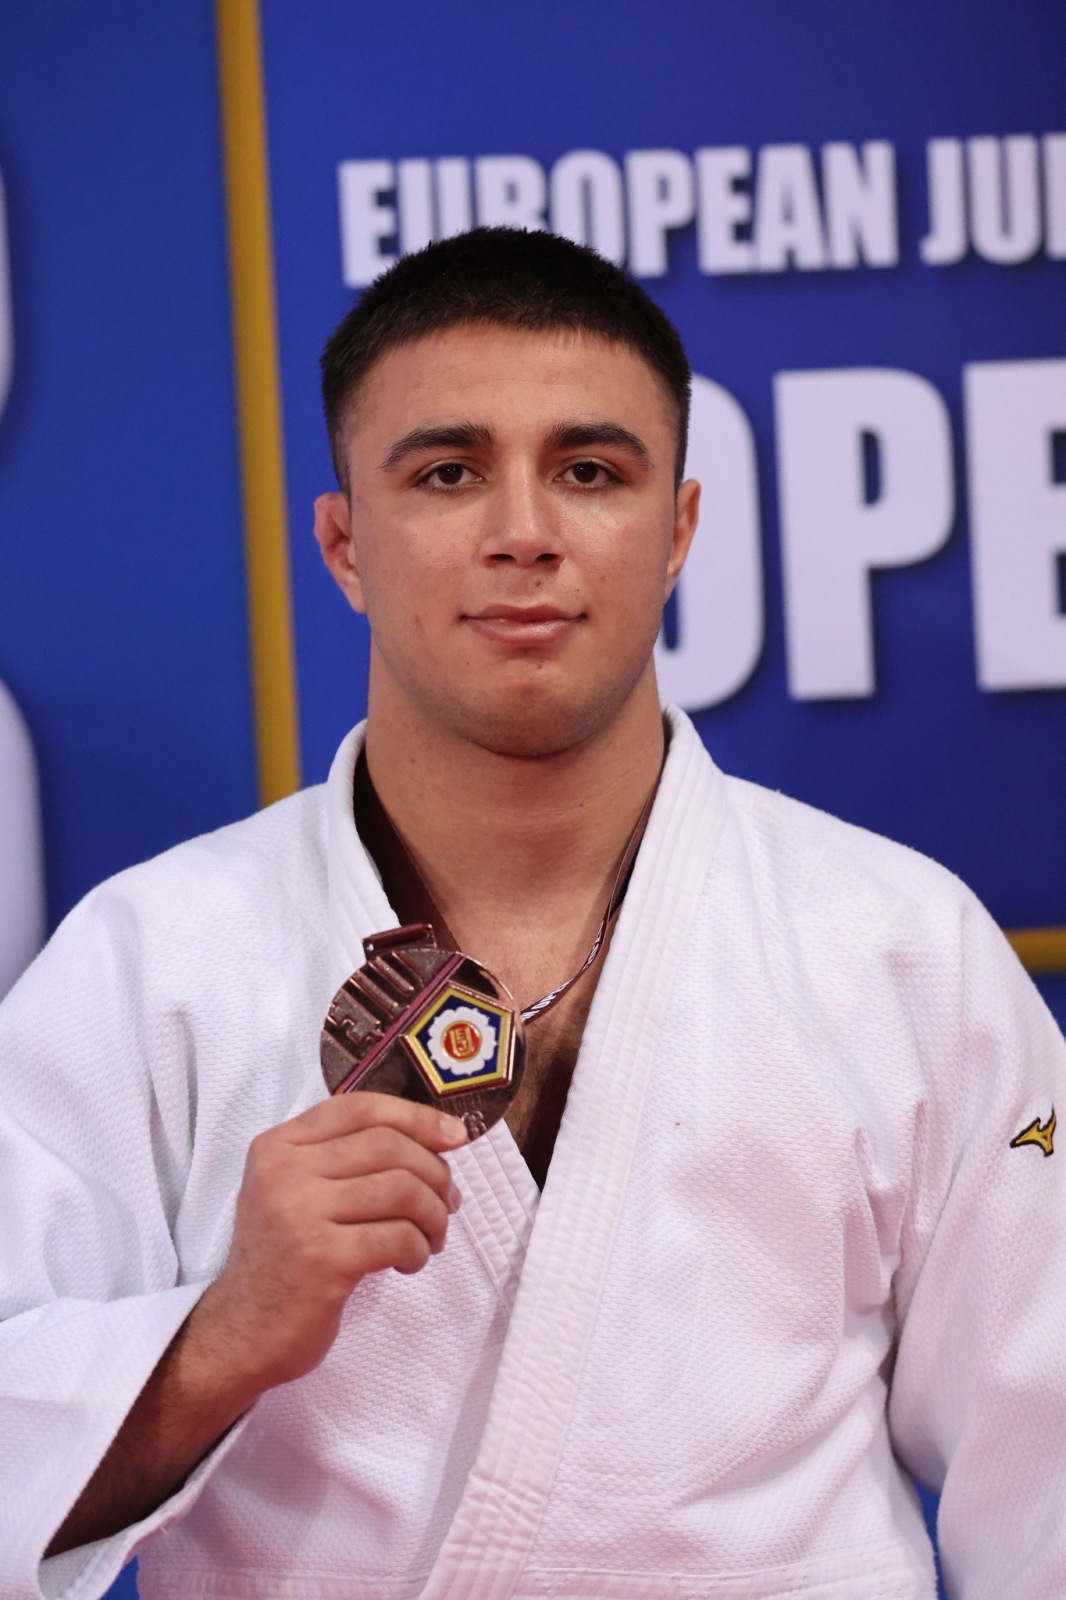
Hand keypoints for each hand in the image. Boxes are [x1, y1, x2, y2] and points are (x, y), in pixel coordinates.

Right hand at [192, 1093, 467, 1399]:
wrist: (242, 1332)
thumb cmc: (286, 1259)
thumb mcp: (298, 1191)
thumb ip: (347, 1158)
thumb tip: (439, 1139)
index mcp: (278, 1144)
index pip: (360, 1107)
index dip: (417, 1117)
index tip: (456, 1135)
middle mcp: (283, 1170)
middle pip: (388, 1145)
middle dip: (435, 1173)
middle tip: (448, 1203)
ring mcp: (299, 1213)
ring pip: (401, 1188)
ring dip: (434, 1216)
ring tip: (431, 1239)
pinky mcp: (321, 1259)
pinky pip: (398, 1236)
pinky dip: (419, 1249)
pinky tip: (409, 1263)